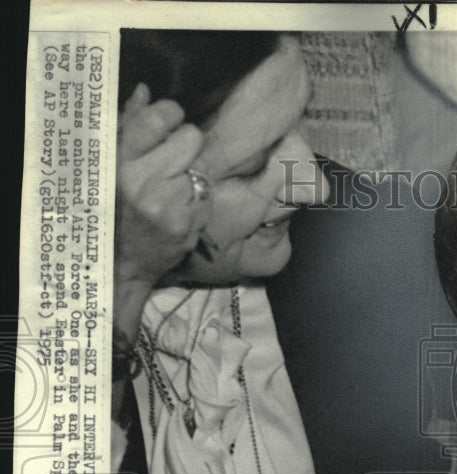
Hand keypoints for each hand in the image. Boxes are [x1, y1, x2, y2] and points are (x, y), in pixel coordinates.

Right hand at [115, 83, 211, 293]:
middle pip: (191, 137)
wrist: (121, 261)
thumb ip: (128, 126)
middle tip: (174, 163)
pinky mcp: (184, 223)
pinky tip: (182, 210)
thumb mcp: (111, 164)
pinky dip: (200, 201)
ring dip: (194, 175)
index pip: (157, 118)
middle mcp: (140, 178)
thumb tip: (145, 91)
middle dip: (188, 146)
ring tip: (174, 190)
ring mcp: (164, 202)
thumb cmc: (115, 207)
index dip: (171, 114)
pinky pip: (207, 196)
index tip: (171, 123)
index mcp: (119, 159)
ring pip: (202, 166)